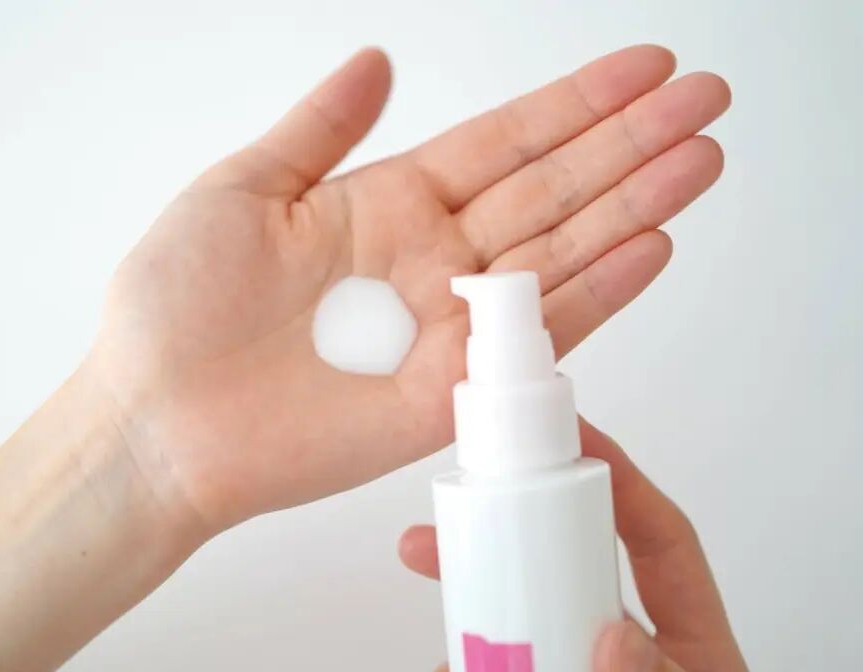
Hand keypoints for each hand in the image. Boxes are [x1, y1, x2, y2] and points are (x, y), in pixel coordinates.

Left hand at [89, 46, 729, 532]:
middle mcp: (431, 259)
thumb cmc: (175, 309)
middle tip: (707, 97)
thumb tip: (375, 59)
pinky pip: (535, 338)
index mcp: (385, 204)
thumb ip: (320, 130)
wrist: (155, 421)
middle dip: (631, 142)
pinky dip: (597, 294)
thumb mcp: (241, 191)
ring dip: (636, 204)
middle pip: (552, 188)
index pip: (503, 141)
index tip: (643, 67)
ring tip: (702, 156)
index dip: (574, 103)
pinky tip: (652, 245)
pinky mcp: (447, 393)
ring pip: (561, 251)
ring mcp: (446, 325)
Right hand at [398, 420, 749, 671]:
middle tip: (433, 540)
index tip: (568, 433)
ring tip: (442, 650)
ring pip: (513, 632)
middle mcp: (626, 651)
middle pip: (556, 576)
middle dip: (493, 551)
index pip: (653, 538)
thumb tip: (611, 637)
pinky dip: (464, 671)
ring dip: (468, 628)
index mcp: (686, 640)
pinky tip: (449, 671)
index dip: (615, 476)